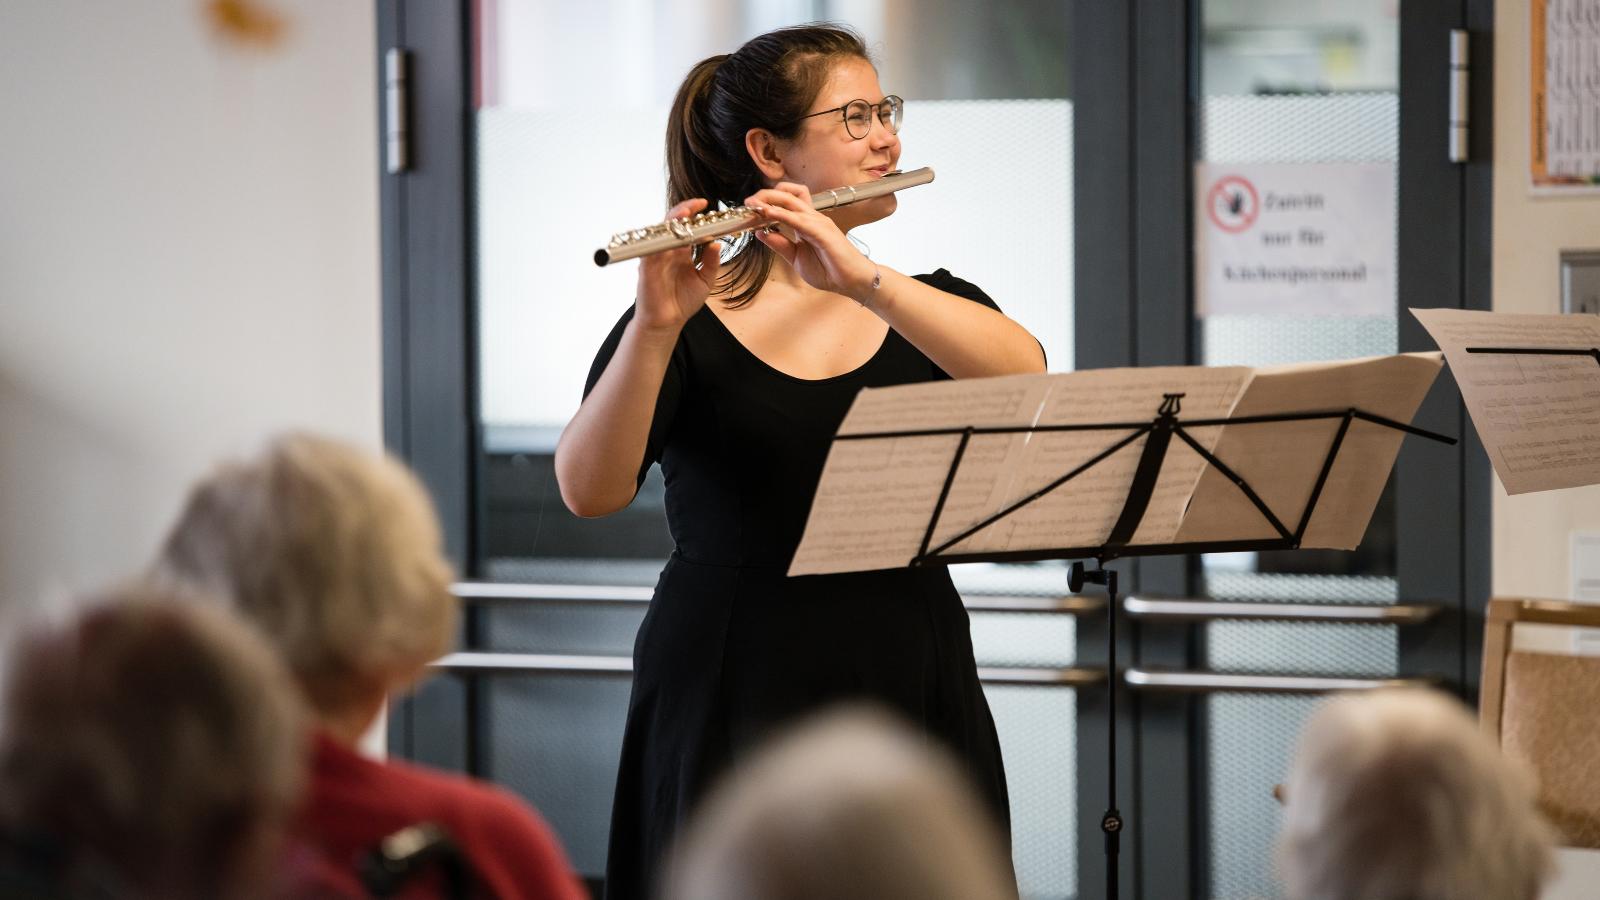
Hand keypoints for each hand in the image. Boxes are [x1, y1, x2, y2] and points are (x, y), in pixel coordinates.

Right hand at [633, 198, 722, 334]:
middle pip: (673, 223)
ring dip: (672, 220)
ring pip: (661, 231)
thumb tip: (717, 242)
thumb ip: (711, 262)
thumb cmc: (683, 302)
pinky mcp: (647, 266)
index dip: (694, 213)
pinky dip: (660, 239)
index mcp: (682, 251)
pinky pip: (651, 247)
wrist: (667, 322)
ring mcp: (657, 256)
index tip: (706, 204)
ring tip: (685, 213)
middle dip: (684, 210)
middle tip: (698, 205)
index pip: (686, 226)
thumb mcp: (705, 281)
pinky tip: (671, 234)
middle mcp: (669, 250)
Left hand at [747, 183, 877, 301]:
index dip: (767, 200)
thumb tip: (760, 233)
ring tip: (753, 205)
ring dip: (770, 201)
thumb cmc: (830, 270)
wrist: (852, 281)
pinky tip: (768, 214)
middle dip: (765, 194)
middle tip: (748, 202)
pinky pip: (798, 220)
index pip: (786, 201)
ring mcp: (818, 222)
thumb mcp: (796, 258)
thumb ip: (780, 244)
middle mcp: (812, 218)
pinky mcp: (823, 232)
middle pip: (787, 194)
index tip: (750, 207)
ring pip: (791, 202)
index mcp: (806, 222)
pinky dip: (782, 215)